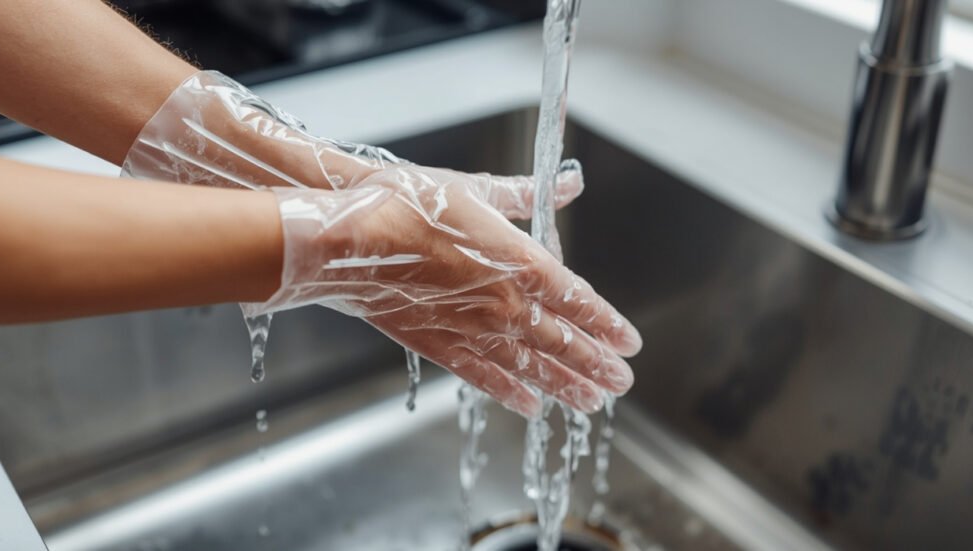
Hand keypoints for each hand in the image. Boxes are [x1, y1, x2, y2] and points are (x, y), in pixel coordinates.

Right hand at [124, 71, 641, 415]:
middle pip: (560, 342)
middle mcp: (501, 305)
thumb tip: (568, 181)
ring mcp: (469, 330)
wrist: (344, 241)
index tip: (629, 343)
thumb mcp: (472, 189)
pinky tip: (528, 406)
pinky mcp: (435, 344)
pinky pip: (481, 376)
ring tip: (588, 404)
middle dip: (594, 365)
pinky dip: (508, 392)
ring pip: (528, 367)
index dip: (606, 324)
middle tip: (620, 384)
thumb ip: (523, 195)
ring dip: (562, 386)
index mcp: (518, 263)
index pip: (577, 302)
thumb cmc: (405, 206)